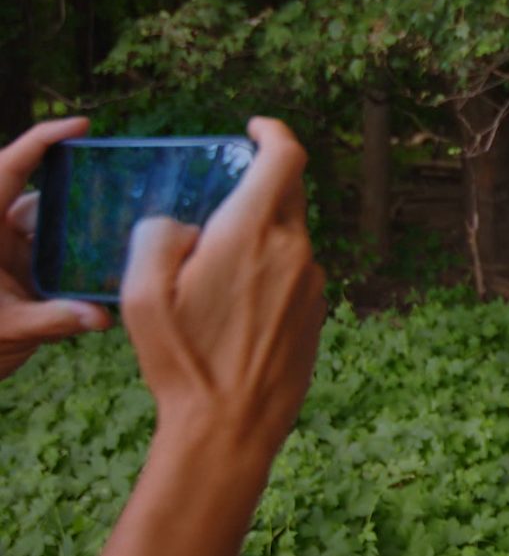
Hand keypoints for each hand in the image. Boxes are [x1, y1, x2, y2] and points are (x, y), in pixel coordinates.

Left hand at [0, 117, 112, 379]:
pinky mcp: (28, 272)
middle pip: (45, 200)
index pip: (10, 167)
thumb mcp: (9, 328)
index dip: (42, 139)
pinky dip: (84, 259)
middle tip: (123, 205)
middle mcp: (0, 232)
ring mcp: (14, 252)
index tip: (81, 126)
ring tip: (126, 245)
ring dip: (85, 237)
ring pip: (58, 227)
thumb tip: (102, 316)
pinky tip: (112, 270)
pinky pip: (61, 253)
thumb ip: (54, 319)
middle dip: (82, 202)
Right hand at [121, 117, 323, 459]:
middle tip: (225, 197)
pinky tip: (239, 306)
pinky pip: (297, 272)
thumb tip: (184, 223)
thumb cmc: (183, 362)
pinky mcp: (319, 311)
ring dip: (263, 236)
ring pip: (292, 236)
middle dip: (262, 184)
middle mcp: (294, 250)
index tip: (254, 129)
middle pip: (290, 193)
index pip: (285, 157)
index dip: (273, 132)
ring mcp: (313, 282)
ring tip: (218, 273)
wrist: (231, 426)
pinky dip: (272, 270)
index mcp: (252, 235)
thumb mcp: (142, 295)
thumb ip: (159, 237)